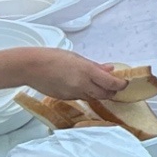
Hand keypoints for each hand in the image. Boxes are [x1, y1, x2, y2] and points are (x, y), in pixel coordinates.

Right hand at [0, 48, 126, 104]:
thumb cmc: (52, 58)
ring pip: (93, 97)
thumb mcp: (77, 58)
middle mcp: (82, 85)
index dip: (121, 85)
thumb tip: (109, 69)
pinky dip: (86, 94)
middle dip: (112, 91)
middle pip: (105, 94)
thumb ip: (95, 66)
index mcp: (87, 71)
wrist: (31, 67)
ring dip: (100, 93)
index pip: (112, 83)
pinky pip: (81, 98)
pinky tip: (83, 86)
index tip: (125, 83)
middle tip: (115, 86)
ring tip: (100, 86)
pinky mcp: (65, 98)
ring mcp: (73, 93)